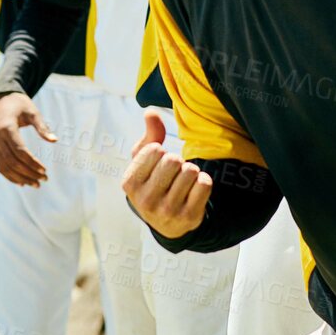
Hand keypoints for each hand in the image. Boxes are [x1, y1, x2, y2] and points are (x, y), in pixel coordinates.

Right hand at [0, 92, 55, 186]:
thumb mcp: (32, 111)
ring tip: (36, 184)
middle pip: (12, 162)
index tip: (45, 169)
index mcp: (7, 128)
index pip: (20, 150)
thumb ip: (42, 126)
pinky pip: (0, 166)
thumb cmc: (19, 105)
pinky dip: (10, 176)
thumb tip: (55, 140)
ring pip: (5, 167)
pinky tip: (22, 183)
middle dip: (29, 173)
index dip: (32, 162)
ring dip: (20, 178)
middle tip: (44, 179)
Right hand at [122, 111, 210, 238]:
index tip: (156, 165)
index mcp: (130, 184)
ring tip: (182, 183)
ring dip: (190, 172)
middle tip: (172, 174)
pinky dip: (203, 181)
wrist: (166, 222)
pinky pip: (205, 183)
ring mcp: (168, 212)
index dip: (159, 152)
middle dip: (177, 161)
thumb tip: (151, 112)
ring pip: (191, 171)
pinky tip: (194, 191)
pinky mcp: (189, 217)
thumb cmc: (153, 182)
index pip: (155, 150)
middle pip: (173, 160)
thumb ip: (149, 135)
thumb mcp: (144, 161)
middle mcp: (146, 201)